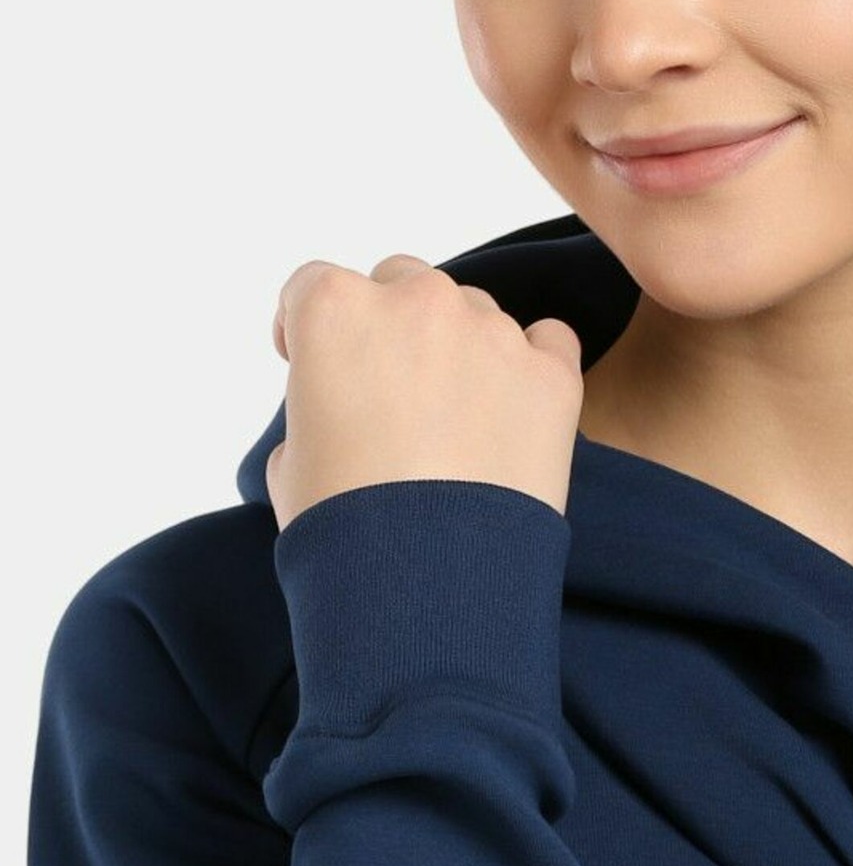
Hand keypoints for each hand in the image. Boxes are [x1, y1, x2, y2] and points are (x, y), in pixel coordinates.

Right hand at [264, 253, 585, 534]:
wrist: (427, 583)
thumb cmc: (341, 527)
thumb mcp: (288, 461)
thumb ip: (316, 404)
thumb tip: (344, 408)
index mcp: (335, 310)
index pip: (311, 286)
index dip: (305, 328)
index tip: (312, 363)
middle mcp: (417, 301)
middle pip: (399, 283)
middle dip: (390, 327)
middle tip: (389, 395)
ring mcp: (492, 332)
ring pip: (472, 312)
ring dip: (459, 349)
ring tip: (453, 425)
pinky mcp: (551, 373)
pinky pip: (547, 341)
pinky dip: (531, 365)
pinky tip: (513, 409)